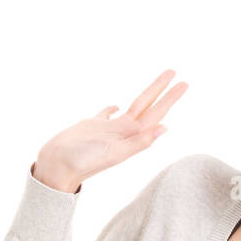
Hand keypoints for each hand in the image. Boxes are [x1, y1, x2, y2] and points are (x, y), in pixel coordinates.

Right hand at [33, 69, 187, 190]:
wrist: (57, 166)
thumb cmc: (84, 161)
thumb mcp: (115, 152)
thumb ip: (139, 141)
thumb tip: (165, 128)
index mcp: (131, 137)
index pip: (156, 113)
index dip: (170, 99)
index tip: (183, 83)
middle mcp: (124, 132)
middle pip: (148, 106)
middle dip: (163, 91)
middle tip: (177, 74)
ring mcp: (109, 128)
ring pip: (133, 107)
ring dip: (146, 96)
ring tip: (157, 84)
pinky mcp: (93, 126)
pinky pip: (107, 114)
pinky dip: (113, 108)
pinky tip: (116, 105)